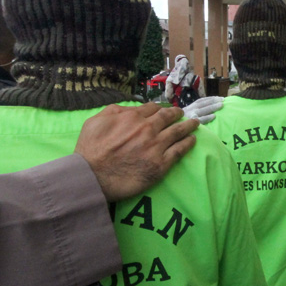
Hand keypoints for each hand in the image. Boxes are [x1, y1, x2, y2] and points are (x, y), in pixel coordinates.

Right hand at [74, 104, 198, 201]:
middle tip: (181, 113)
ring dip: (188, 125)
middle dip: (176, 113)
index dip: (158, 108)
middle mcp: (147, 129)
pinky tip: (192, 140)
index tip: (162, 110)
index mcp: (132, 117)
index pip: (152, 108)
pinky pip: (179, 150)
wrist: (93, 176)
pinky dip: (188, 143)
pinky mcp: (161, 164)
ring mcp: (156, 146)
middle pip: (168, 117)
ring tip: (195, 123)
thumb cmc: (90, 150)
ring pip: (178, 131)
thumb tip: (128, 109)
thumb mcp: (95, 121)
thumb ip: (113, 111)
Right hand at [182, 96, 223, 124]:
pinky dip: (207, 117)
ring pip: (202, 109)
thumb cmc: (180, 123)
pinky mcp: (189, 124)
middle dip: (213, 100)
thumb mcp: (186, 115)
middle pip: (202, 103)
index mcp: (189, 107)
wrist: (169, 129)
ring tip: (221, 105)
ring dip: (212, 107)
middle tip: (223, 99)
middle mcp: (189, 109)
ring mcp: (189, 116)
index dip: (210, 98)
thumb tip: (209, 110)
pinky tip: (214, 116)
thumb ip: (195, 112)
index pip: (201, 101)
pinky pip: (200, 120)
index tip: (219, 97)